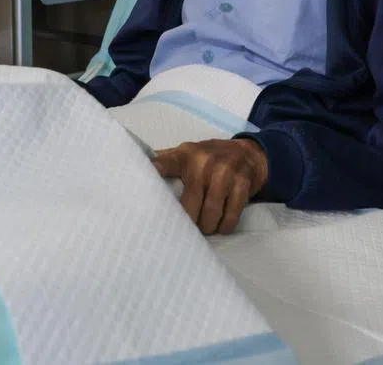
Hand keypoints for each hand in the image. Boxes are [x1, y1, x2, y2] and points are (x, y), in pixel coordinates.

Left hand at [151, 138, 268, 235]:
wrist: (249, 153)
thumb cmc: (210, 158)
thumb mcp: (188, 154)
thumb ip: (166, 163)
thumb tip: (134, 173)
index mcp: (185, 155)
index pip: (164, 163)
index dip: (153, 173)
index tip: (142, 184)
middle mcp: (204, 161)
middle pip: (188, 206)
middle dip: (188, 224)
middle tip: (187, 228)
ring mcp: (224, 172)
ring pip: (210, 215)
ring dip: (206, 228)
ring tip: (204, 227)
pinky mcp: (242, 183)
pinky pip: (230, 217)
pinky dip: (224, 227)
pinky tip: (221, 225)